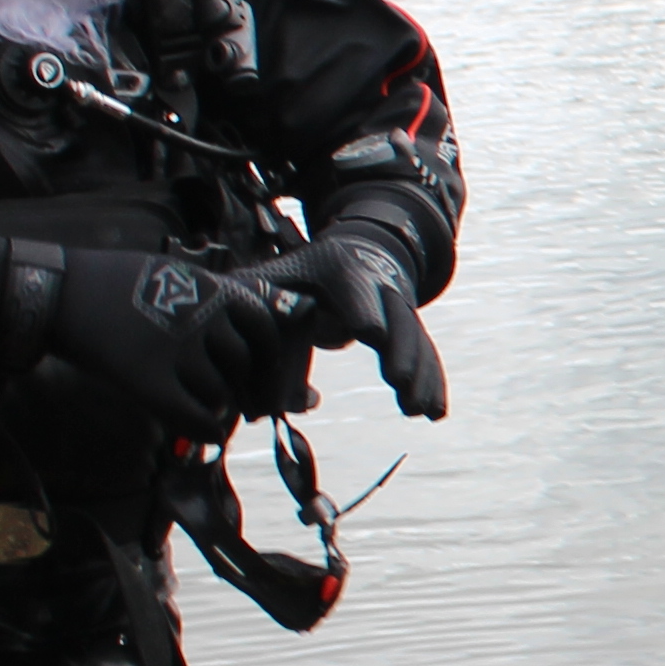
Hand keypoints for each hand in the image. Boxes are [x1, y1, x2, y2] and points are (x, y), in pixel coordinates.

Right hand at [43, 245, 305, 441]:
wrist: (60, 290)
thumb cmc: (115, 283)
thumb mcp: (177, 274)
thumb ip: (216, 298)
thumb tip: (255, 323)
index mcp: (214, 290)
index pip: (265, 329)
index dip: (269, 359)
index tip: (263, 375)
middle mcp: (203, 319)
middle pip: (243, 366)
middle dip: (245, 388)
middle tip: (241, 402)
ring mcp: (176, 351)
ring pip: (219, 393)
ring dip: (217, 406)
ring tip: (204, 406)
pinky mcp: (148, 380)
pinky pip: (195, 418)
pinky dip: (207, 432)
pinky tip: (209, 435)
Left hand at [248, 226, 447, 418]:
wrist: (355, 253)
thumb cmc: (302, 275)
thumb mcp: (274, 280)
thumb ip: (253, 313)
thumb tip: (228, 356)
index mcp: (341, 269)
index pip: (354, 289)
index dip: (362, 309)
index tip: (370, 334)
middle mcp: (380, 284)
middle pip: (396, 316)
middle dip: (400, 349)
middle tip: (397, 382)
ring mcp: (401, 307)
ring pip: (416, 339)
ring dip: (419, 375)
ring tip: (417, 410)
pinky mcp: (412, 330)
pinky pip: (426, 354)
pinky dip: (432, 382)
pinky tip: (435, 412)